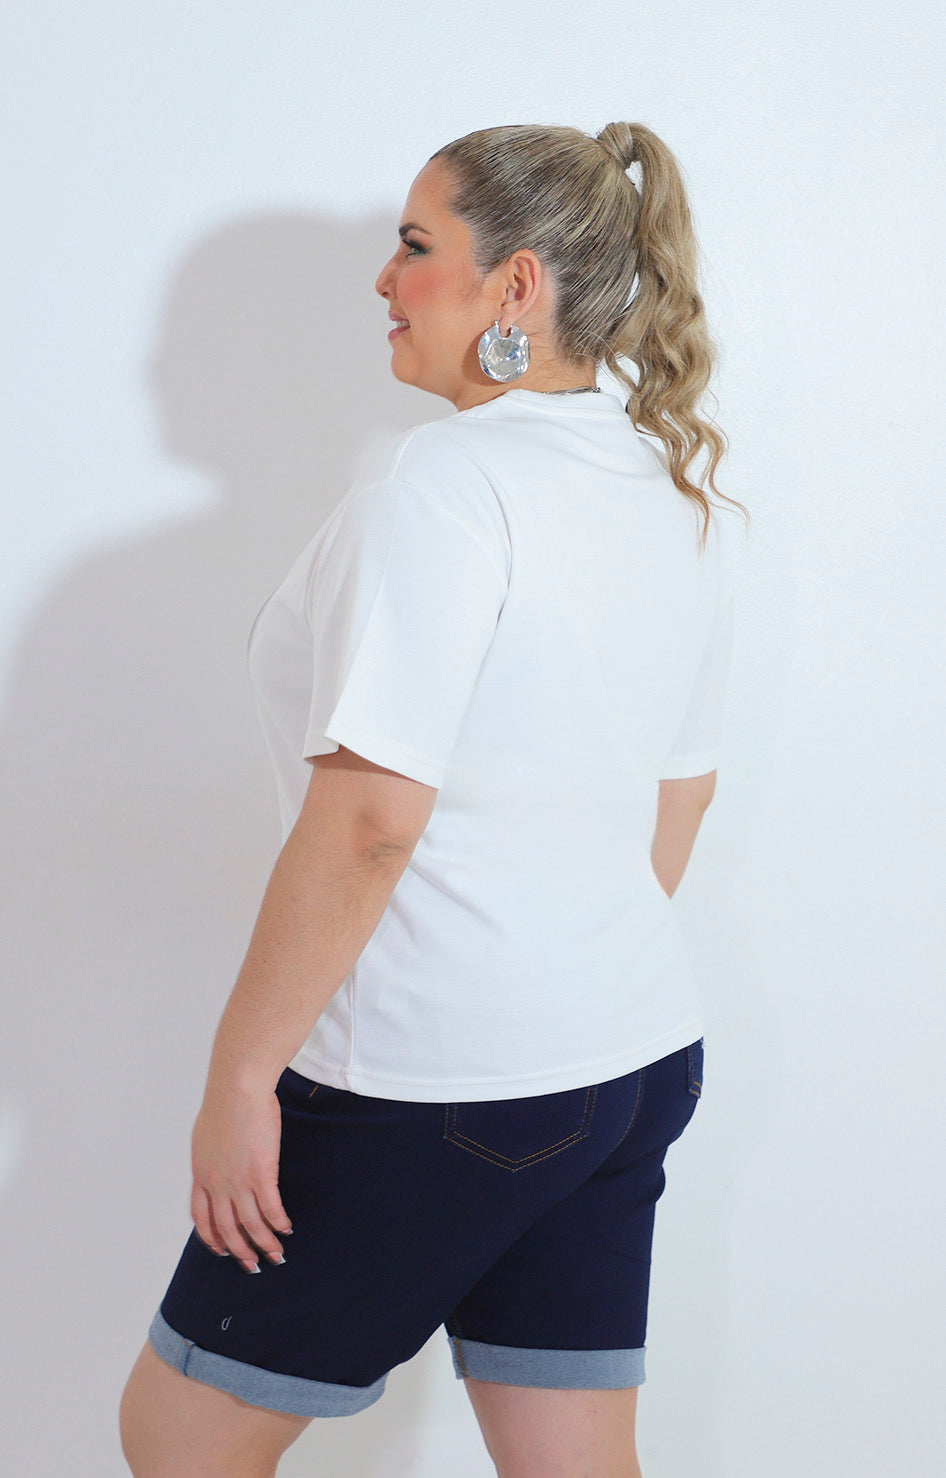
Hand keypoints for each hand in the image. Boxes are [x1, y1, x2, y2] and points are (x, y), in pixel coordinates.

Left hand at [190, 1078, 292, 1273]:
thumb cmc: (225, 1101)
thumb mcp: (206, 1133)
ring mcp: (238, 1181)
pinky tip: (286, 1228)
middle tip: (251, 1265)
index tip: (220, 1250)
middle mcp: (217, 1183)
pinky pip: (271, 1208)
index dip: (210, 1237)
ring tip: (275, 1256)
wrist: (237, 1089)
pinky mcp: (261, 1173)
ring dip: (263, 1244)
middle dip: (239, 1250)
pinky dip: (278, 1222)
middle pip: (226, 1227)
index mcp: (201, 1173)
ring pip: (250, 1224)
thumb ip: (211, 1153)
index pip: (201, 1217)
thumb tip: (216, 1159)